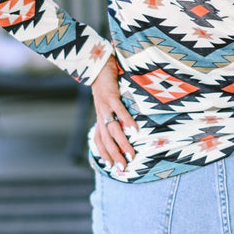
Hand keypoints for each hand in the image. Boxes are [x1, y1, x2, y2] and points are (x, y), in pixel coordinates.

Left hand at [91, 54, 137, 171]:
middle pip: (106, 139)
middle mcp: (100, 114)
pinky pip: (119, 110)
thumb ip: (113, 115)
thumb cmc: (106, 85)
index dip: (104, 154)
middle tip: (123, 167)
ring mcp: (105, 106)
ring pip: (112, 129)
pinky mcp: (112, 96)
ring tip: (130, 154)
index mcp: (100, 118)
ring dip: (121, 143)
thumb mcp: (108, 103)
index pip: (99, 140)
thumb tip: (124, 128)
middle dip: (114, 155)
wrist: (98, 65)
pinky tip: (134, 130)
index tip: (111, 167)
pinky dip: (126, 120)